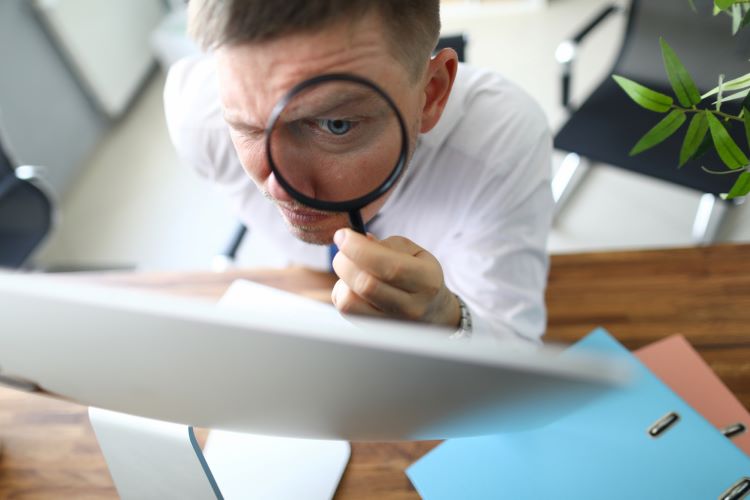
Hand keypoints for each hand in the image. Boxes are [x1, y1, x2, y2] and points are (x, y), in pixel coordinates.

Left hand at [331, 228, 459, 327]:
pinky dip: (342, 293)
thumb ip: (388, 244)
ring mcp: (390, 323)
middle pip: (365, 284)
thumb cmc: (422, 277)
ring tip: (352, 270)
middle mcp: (410, 307)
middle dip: (344, 260)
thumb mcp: (416, 252)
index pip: (387, 266)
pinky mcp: (374, 331)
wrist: (433, 313)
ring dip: (342, 279)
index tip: (343, 235)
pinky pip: (346, 311)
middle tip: (343, 249)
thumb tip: (357, 240)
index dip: (358, 249)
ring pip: (349, 302)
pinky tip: (353, 286)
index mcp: (425, 281)